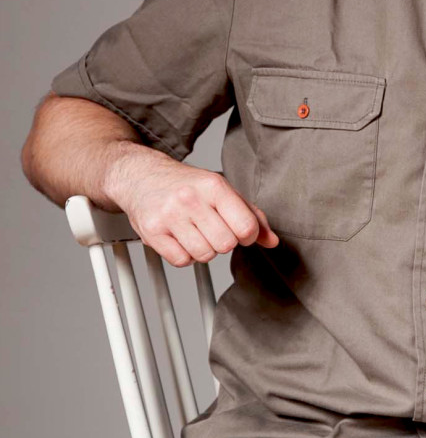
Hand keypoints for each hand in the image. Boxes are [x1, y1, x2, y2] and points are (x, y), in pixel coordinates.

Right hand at [108, 144, 279, 266]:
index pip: (246, 227)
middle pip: (226, 244)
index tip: (239, 231)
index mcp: (214, 186)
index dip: (248, 236)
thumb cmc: (186, 185)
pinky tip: (180, 239)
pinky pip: (181, 261)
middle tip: (212, 230)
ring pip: (204, 255)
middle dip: (223, 242)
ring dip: (204, 250)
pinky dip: (184, 256)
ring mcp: (169, 216)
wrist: (140, 176)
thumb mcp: (222, 191)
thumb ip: (251, 216)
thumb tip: (273, 241)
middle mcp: (190, 199)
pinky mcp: (152, 232)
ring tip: (194, 232)